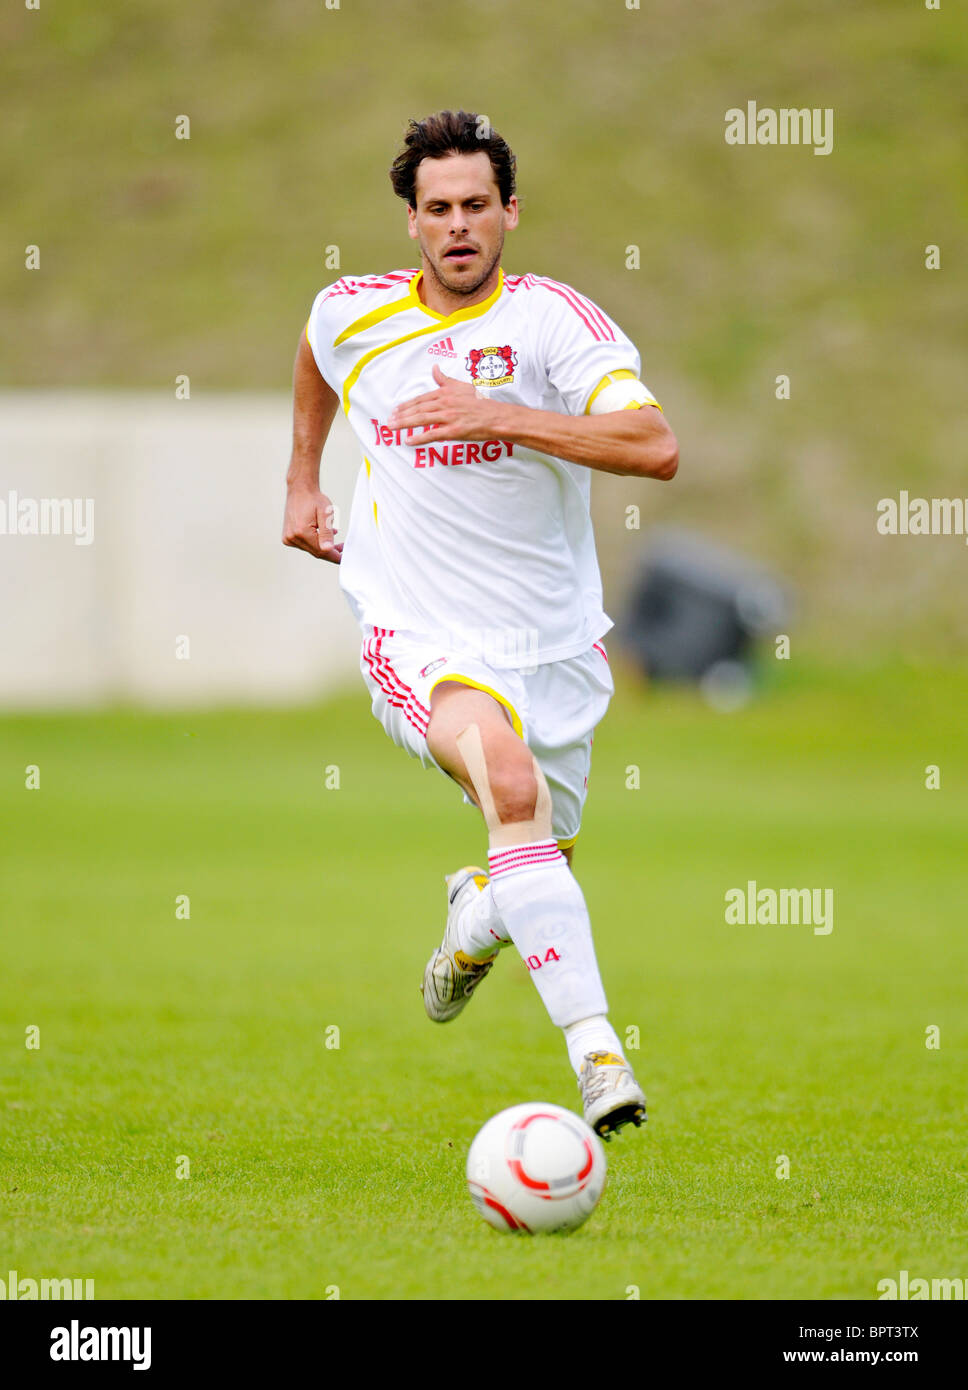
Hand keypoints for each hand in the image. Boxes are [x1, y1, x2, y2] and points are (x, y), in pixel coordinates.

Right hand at [282, 485, 342, 562]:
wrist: (300, 490)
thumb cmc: (313, 499)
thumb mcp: (325, 514)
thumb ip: (327, 533)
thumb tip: (328, 549)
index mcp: (301, 532)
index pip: (321, 551)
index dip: (334, 556)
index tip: (344, 558)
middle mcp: (292, 537)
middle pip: (316, 552)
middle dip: (330, 552)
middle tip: (342, 547)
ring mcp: (288, 538)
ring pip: (310, 549)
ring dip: (322, 546)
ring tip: (333, 535)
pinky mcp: (287, 537)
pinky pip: (304, 545)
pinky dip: (314, 542)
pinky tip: (321, 534)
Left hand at [387, 364, 501, 442]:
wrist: (497, 417)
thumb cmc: (481, 403)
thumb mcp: (462, 387)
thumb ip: (445, 380)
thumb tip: (435, 369)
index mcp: (445, 393)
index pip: (421, 399)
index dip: (406, 405)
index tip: (396, 410)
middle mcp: (445, 403)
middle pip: (418, 409)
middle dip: (401, 415)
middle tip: (389, 421)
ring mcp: (449, 417)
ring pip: (422, 420)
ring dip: (405, 424)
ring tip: (393, 429)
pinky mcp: (454, 431)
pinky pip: (433, 435)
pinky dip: (419, 438)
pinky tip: (409, 441)